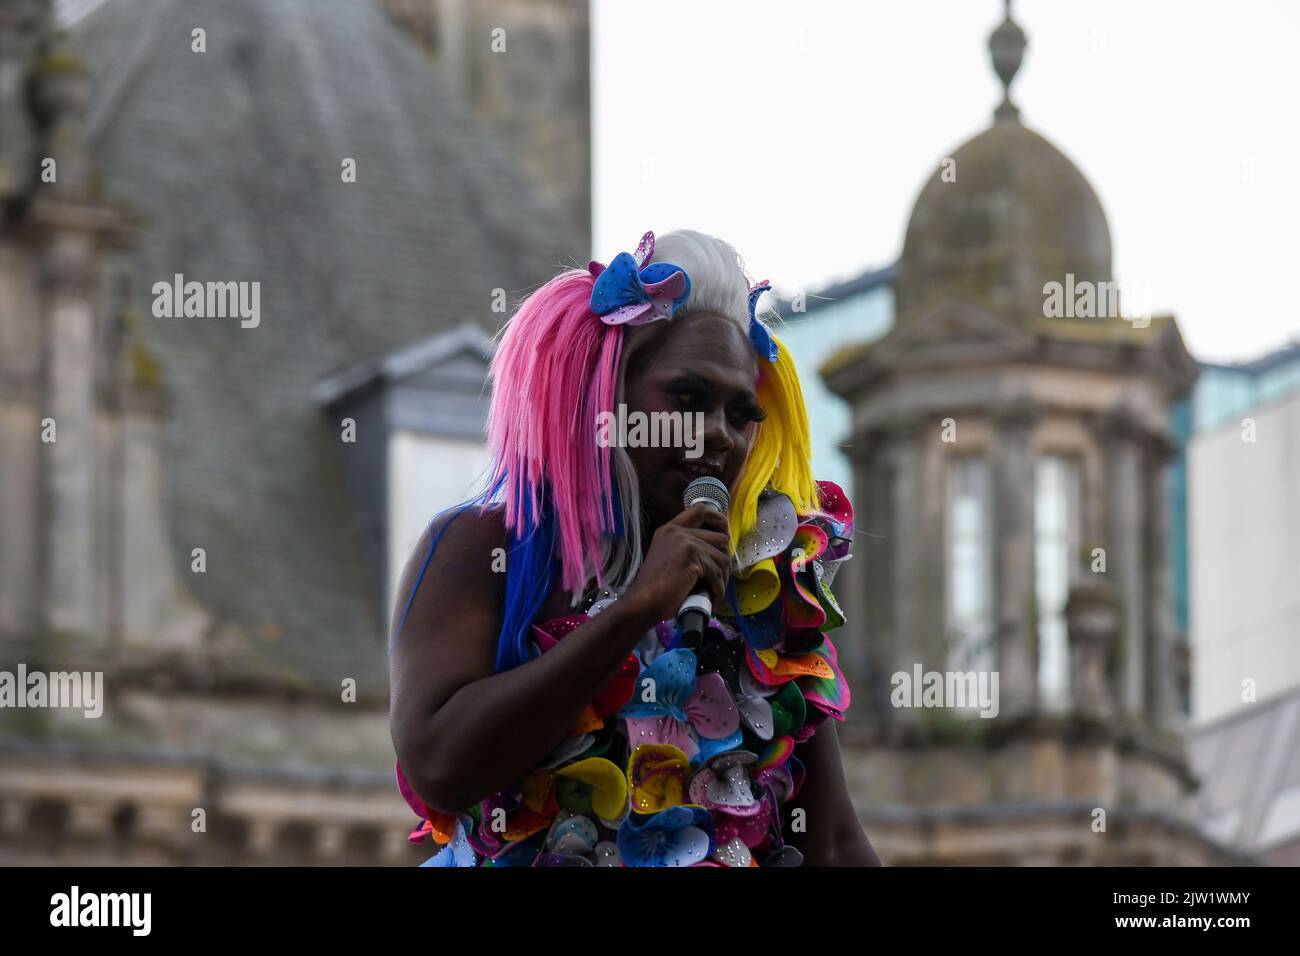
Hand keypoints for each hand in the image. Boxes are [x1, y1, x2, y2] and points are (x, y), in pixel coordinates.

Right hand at [623, 504, 732, 623]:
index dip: (718, 520)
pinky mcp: (692, 557)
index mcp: (670, 529)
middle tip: (721, 576)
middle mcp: (677, 531)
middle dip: (725, 559)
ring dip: (723, 577)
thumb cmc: (656, 587)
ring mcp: (685, 542)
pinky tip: (712, 597)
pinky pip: (718, 572)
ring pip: (723, 557)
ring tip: (715, 590)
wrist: (643, 602)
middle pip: (720, 537)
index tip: (724, 536)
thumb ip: (687, 546)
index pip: (701, 510)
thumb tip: (720, 548)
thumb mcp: (668, 556)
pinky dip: (718, 589)